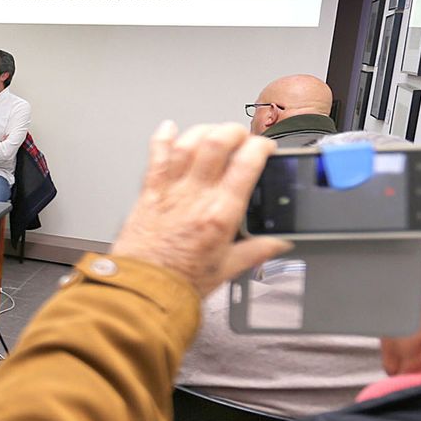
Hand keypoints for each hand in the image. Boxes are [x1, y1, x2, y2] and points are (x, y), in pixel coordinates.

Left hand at [110, 121, 290, 296]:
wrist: (141, 291)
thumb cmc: (177, 283)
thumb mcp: (226, 270)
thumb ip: (256, 252)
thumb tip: (279, 243)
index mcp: (220, 215)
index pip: (246, 164)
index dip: (260, 147)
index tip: (265, 148)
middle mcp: (195, 197)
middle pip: (217, 144)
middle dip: (234, 132)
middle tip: (241, 138)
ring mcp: (170, 192)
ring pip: (188, 144)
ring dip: (203, 131)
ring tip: (213, 133)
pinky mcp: (148, 194)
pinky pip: (156, 157)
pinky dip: (163, 138)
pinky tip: (169, 128)